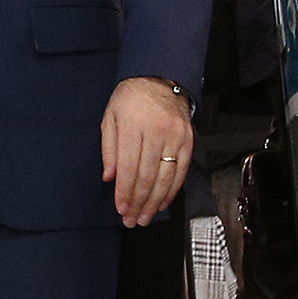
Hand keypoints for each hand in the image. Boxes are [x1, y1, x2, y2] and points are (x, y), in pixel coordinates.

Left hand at [101, 77, 192, 226]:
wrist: (159, 78)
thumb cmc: (130, 98)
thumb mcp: (110, 116)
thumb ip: (109, 148)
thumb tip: (109, 178)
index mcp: (132, 124)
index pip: (129, 167)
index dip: (125, 192)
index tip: (121, 208)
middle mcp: (156, 131)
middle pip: (147, 176)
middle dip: (139, 202)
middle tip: (132, 220)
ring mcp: (175, 136)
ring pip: (166, 177)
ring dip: (155, 202)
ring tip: (146, 217)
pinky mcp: (188, 140)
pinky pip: (181, 171)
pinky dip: (172, 190)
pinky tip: (163, 202)